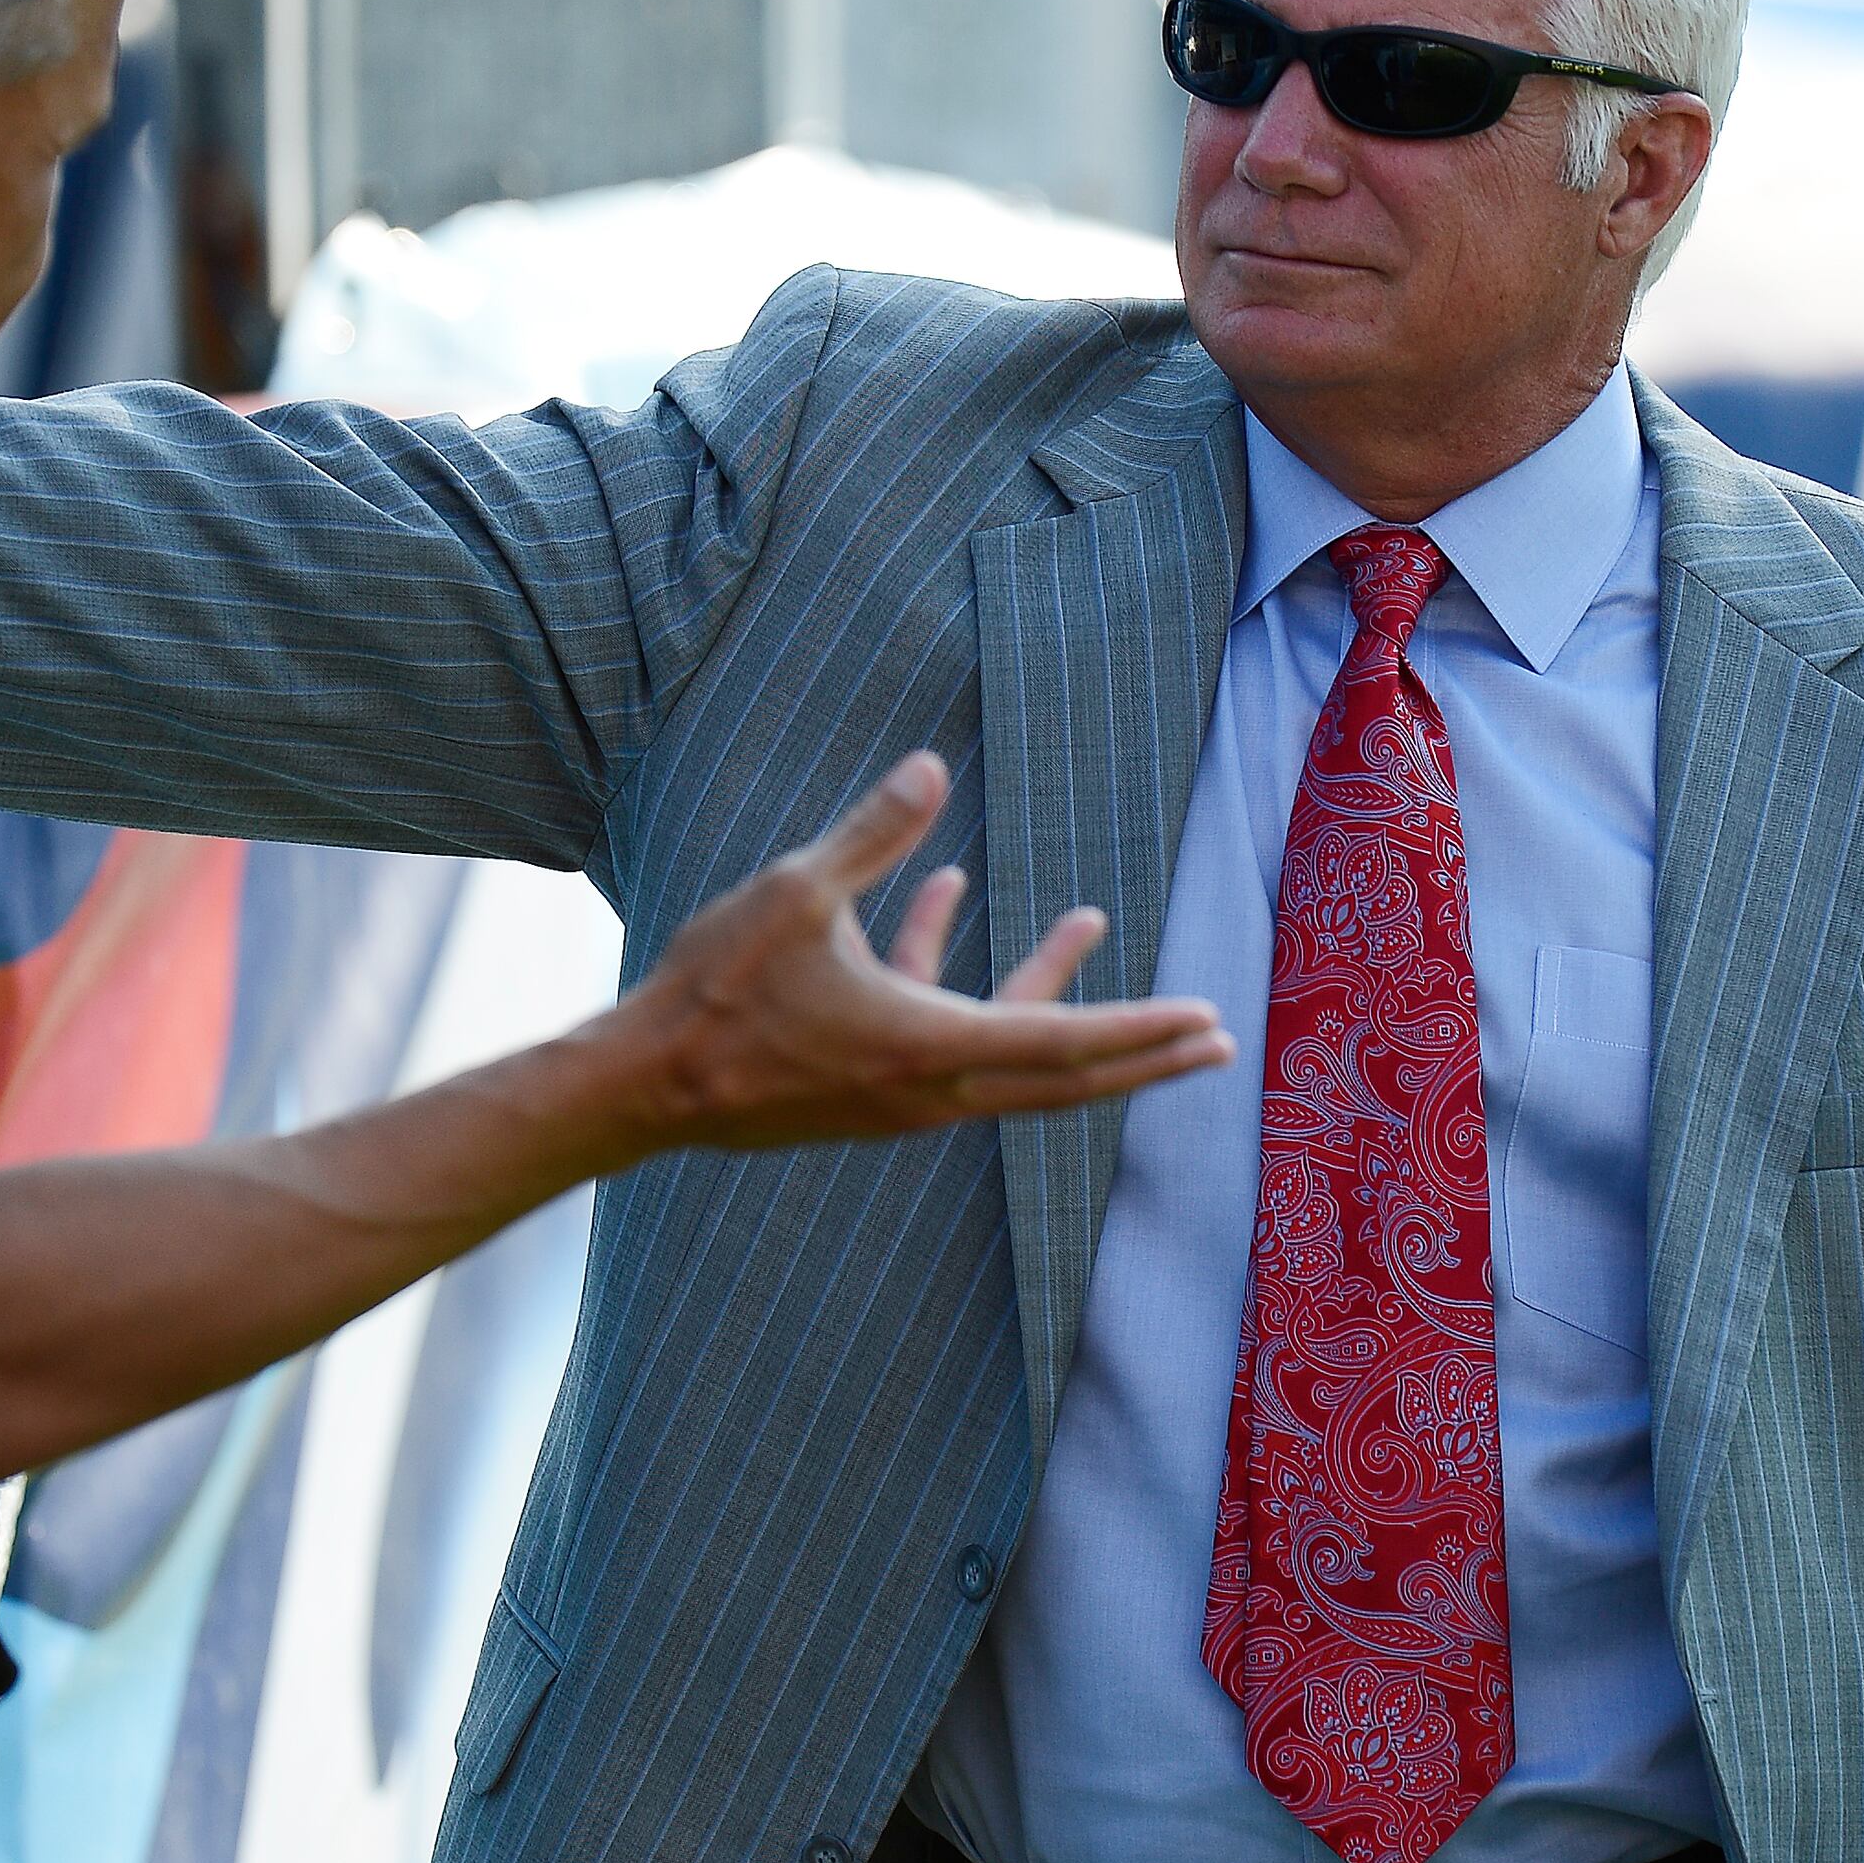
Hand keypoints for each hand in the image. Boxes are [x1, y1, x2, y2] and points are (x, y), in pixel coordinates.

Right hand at [608, 751, 1229, 1155]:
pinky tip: (947, 889)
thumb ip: (872, 835)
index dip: (1143, 1031)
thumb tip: (930, 768)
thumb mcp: (796, 894)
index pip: (1066, 1043)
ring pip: (1006, 1046)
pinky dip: (957, 973)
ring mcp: (901, 1094)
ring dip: (1050, 987)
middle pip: (1064, 1073)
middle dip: (1144, 1051)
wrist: (647, 1085)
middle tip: (1216, 1042)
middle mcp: (931, 1087)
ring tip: (1085, 916)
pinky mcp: (868, 1086)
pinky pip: (943, 1029)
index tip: (1206, 1025)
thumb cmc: (719, 992)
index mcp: (929, 1047)